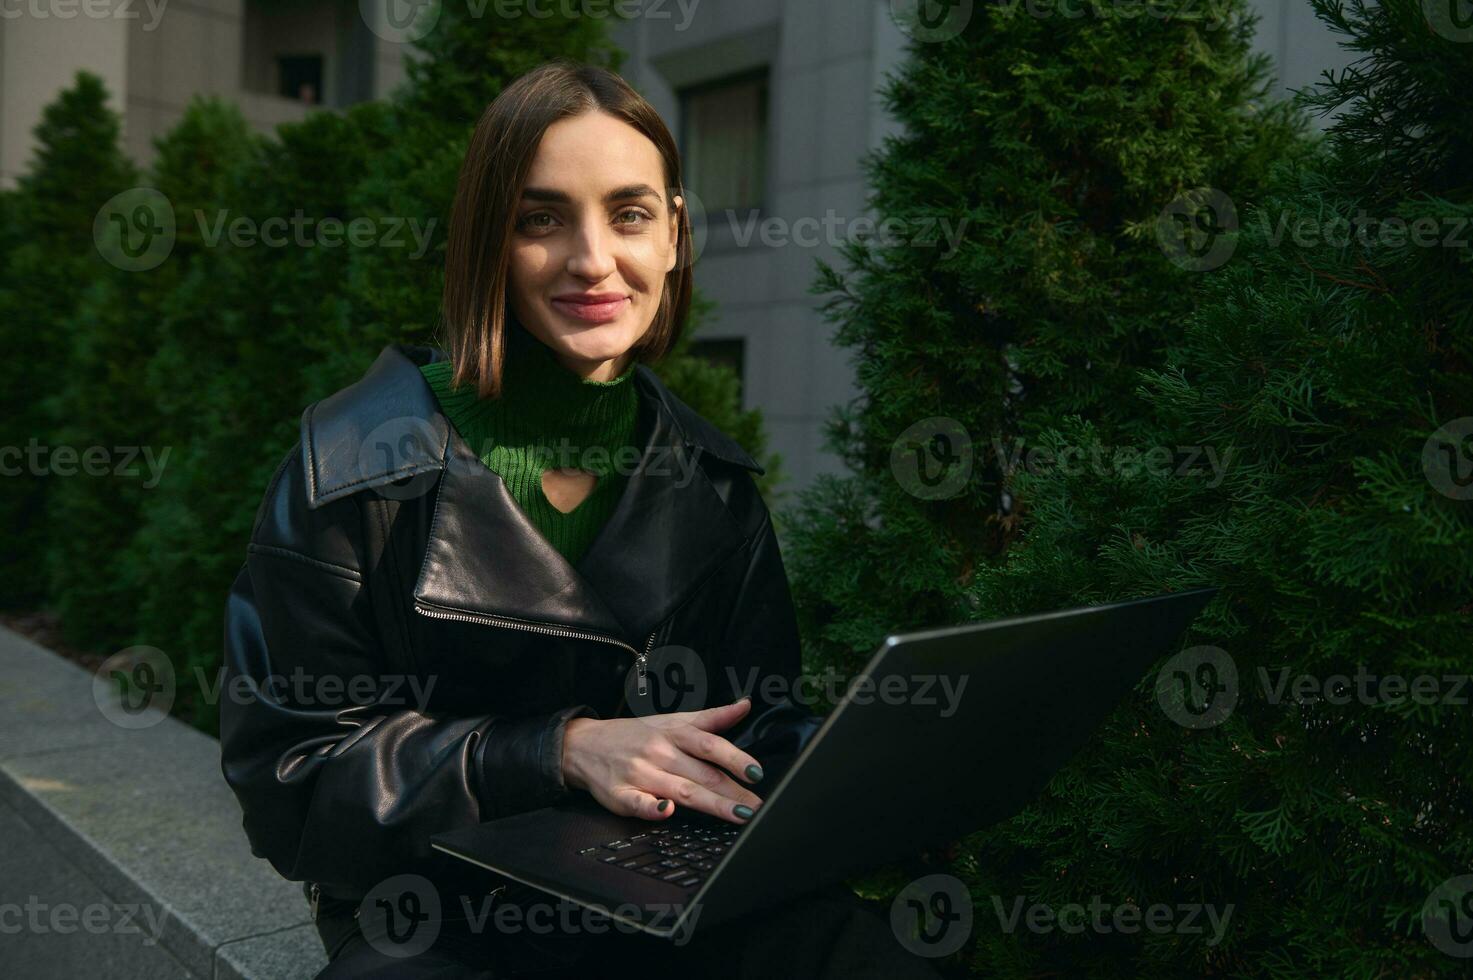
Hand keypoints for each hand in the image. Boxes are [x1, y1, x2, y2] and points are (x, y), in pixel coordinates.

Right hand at [560, 697, 765, 823]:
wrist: (585, 743)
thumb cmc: (636, 733)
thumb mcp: (673, 719)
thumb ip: (711, 717)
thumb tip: (744, 705)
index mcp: (675, 733)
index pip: (711, 745)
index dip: (735, 758)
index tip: (756, 773)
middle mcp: (660, 752)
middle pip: (703, 774)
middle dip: (734, 792)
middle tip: (758, 806)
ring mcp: (640, 774)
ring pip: (681, 791)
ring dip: (711, 804)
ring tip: (738, 816)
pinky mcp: (621, 794)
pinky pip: (638, 803)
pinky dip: (652, 808)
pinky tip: (667, 812)